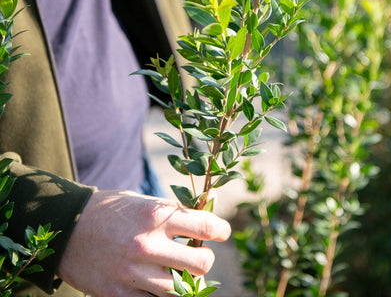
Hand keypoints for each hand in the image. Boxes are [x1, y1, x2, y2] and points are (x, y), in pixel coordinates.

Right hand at [57, 190, 230, 296]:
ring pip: (182, 290)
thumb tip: (207, 212)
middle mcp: (148, 245)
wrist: (68, 227)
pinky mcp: (119, 294)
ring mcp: (133, 273)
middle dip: (206, 260)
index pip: (205, 226)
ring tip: (182, 273)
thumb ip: (174, 211)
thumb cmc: (112, 209)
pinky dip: (161, 295)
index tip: (223, 233)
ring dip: (188, 282)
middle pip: (201, 263)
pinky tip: (159, 283)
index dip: (221, 230)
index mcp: (156, 216)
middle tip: (200, 255)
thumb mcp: (143, 202)